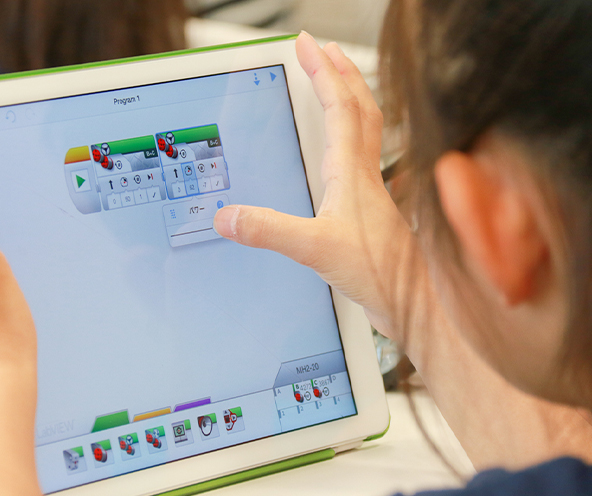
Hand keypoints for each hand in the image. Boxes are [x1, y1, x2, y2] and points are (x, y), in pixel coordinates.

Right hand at [213, 33, 417, 336]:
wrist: (415, 303)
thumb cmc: (379, 274)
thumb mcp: (315, 250)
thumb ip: (270, 231)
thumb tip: (229, 216)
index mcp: (352, 173)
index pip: (339, 107)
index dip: (322, 72)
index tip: (307, 45)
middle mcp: (366, 174)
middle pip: (359, 106)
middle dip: (340, 71)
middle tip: (323, 48)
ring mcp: (372, 190)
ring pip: (365, 128)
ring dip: (350, 96)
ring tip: (334, 82)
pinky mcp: (371, 209)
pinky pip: (361, 156)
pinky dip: (351, 135)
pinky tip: (339, 151)